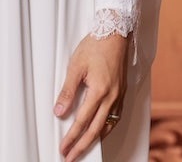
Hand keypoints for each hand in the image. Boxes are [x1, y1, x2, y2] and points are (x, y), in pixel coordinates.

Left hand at [54, 31, 127, 160]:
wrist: (115, 33)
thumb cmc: (95, 46)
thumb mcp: (75, 66)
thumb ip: (67, 91)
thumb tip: (59, 112)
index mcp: (100, 91)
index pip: (82, 121)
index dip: (71, 137)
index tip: (64, 148)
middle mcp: (112, 97)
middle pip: (96, 130)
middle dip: (82, 146)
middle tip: (71, 156)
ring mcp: (119, 96)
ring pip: (108, 126)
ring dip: (95, 140)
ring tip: (84, 148)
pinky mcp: (122, 92)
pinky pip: (115, 117)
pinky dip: (107, 128)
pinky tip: (101, 130)